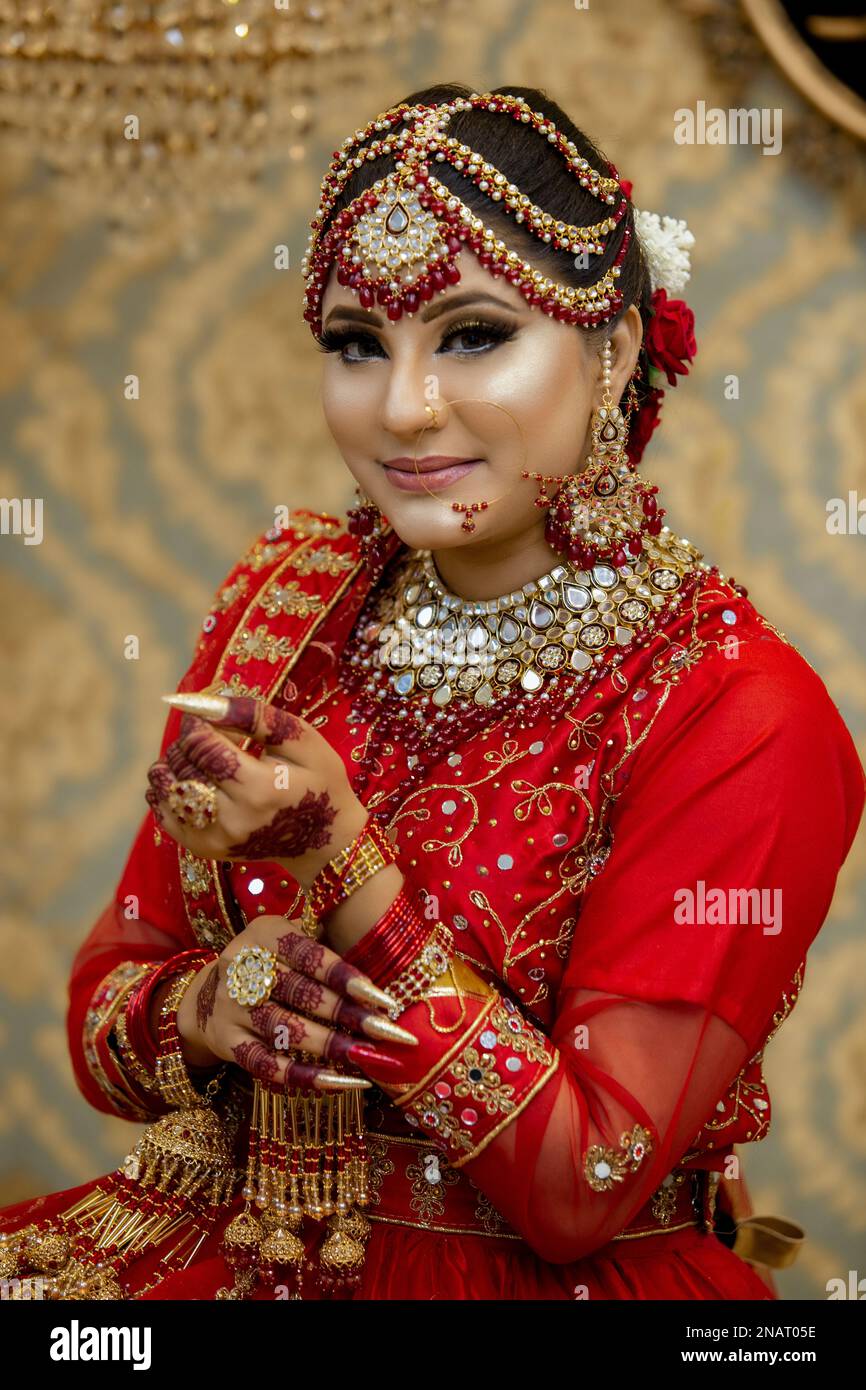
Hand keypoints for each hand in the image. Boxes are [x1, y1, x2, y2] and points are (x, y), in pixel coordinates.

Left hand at [146, 692, 368, 889]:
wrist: (324, 840)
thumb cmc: (319, 782)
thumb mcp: (302, 740)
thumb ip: (256, 716)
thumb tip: (207, 701)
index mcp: (260, 790)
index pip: (203, 744)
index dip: (198, 722)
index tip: (209, 715)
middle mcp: (231, 819)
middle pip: (183, 764)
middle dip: (191, 741)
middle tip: (216, 738)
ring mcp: (214, 839)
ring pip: (166, 787)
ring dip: (177, 763)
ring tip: (205, 759)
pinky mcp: (203, 848)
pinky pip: (163, 811)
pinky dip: (169, 789)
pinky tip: (193, 780)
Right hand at [175, 915, 416, 1090]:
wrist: (203, 995)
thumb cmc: (267, 963)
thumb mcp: (287, 938)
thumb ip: (325, 943)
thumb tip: (385, 961)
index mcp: (263, 934)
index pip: (310, 955)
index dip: (347, 977)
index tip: (383, 999)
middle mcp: (241, 967)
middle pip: (302, 994)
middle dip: (348, 1016)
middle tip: (387, 1033)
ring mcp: (230, 1007)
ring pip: (286, 1030)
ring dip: (331, 1046)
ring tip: (367, 1058)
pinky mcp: (226, 1043)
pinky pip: (267, 1065)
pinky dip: (305, 1077)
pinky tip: (340, 1083)